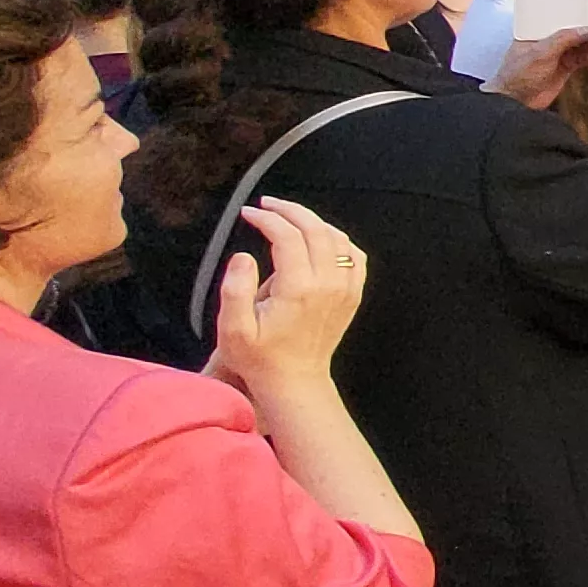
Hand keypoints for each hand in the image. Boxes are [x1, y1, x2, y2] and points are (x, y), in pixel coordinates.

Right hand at [204, 198, 367, 394]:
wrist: (296, 382)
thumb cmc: (261, 359)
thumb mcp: (233, 330)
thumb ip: (234, 289)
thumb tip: (244, 256)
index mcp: (298, 289)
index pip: (286, 236)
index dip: (266, 219)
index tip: (248, 214)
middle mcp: (327, 285)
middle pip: (315, 229)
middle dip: (289, 210)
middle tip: (267, 204)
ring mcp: (344, 290)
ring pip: (337, 238)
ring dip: (312, 220)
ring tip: (287, 215)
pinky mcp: (352, 295)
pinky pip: (354, 256)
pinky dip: (337, 239)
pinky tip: (319, 237)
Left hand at [485, 27, 587, 110]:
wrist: (517, 102)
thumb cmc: (518, 75)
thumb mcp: (540, 53)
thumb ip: (563, 40)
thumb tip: (585, 29)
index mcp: (539, 31)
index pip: (564, 21)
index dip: (580, 22)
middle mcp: (549, 42)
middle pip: (576, 35)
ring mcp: (558, 55)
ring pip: (581, 48)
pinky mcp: (565, 69)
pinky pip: (582, 61)